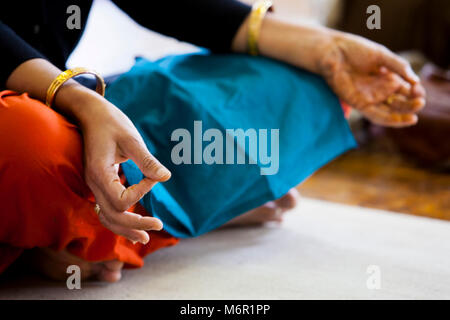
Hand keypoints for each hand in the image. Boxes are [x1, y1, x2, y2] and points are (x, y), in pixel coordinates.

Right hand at [76, 94, 170, 243]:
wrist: (90, 113)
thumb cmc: (111, 122)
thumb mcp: (131, 138)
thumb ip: (146, 160)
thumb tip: (166, 177)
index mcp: (100, 173)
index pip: (122, 200)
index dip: (142, 192)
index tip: (153, 176)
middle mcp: (93, 183)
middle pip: (113, 216)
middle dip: (136, 224)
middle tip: (159, 226)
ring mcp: (94, 185)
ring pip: (106, 217)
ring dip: (126, 229)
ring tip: (145, 238)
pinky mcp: (99, 184)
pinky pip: (105, 209)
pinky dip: (118, 220)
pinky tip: (132, 226)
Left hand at [319, 32, 425, 126]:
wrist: (333, 53)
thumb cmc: (355, 50)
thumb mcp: (381, 56)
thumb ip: (398, 66)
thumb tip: (415, 80)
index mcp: (389, 77)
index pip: (407, 90)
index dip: (415, 92)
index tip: (418, 90)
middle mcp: (381, 90)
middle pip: (400, 102)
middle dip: (411, 105)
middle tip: (420, 103)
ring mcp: (371, 98)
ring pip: (390, 112)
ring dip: (403, 116)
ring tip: (414, 117)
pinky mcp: (359, 104)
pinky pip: (376, 116)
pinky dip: (389, 120)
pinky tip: (401, 121)